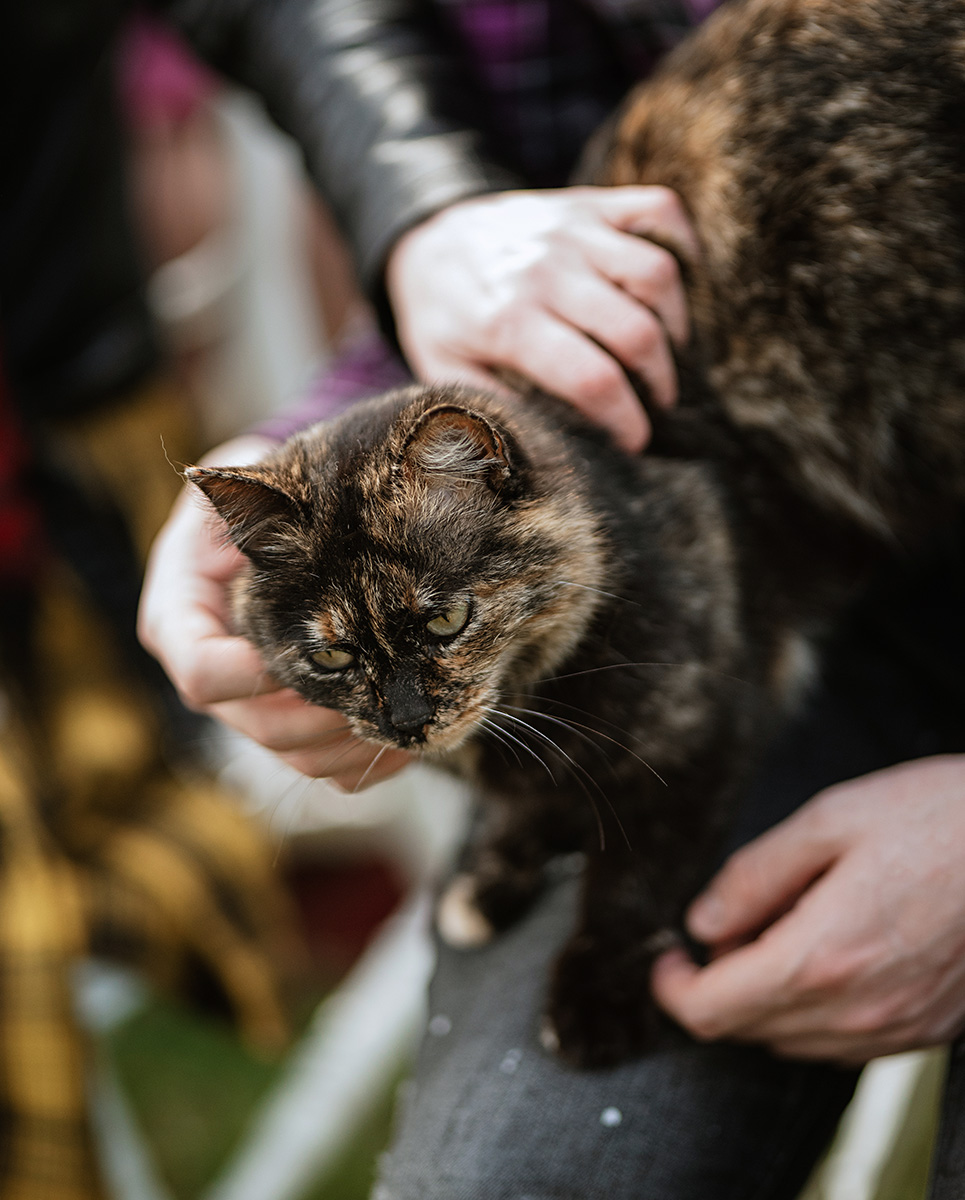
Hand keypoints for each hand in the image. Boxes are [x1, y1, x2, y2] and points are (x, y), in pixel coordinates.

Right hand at [138, 435, 410, 789]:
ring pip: (296, 756)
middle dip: (322, 715)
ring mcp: (251, 708)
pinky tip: (409, 742)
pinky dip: (366, 761)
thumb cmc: (257, 502)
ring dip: (351, 743)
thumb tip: (264, 502)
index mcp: (179, 622)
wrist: (276, 526)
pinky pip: (325, 767)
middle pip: (259, 725)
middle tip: (381, 689)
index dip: (252, 674)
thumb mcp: (241, 490)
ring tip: (406, 717)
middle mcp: (212, 677)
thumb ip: (247, 506)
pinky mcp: (290, 725)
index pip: (202, 672)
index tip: (306, 655)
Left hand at [386, 185, 697, 453]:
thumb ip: (492, 407)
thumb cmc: (442, 317)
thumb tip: (545, 447)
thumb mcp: (444, 372)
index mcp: (508, 321)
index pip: (592, 378)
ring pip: (657, 274)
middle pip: (637, 332)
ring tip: (664, 354)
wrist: (424, 235)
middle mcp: (546, 270)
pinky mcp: (591, 202)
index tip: (634, 443)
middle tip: (656, 406)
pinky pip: (660, 212)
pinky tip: (668, 293)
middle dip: (659, 383)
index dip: (626, 420)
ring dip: (675, 324)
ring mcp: (572, 228)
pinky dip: (683, 247)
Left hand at [652, 756, 964, 1063]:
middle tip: (725, 927)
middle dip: (717, 986)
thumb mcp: (830, 820)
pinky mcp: (927, 1029)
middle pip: (747, 1030)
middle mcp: (858, 1009)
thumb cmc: (938, 818)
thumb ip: (755, 875)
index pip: (713, 1012)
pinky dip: (813, 1008)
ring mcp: (897, 1028)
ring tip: (779, 930)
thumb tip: (702, 922)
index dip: (674, 988)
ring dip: (764, 999)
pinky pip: (843, 1042)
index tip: (668, 958)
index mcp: (822, 955)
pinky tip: (826, 952)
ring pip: (793, 1042)